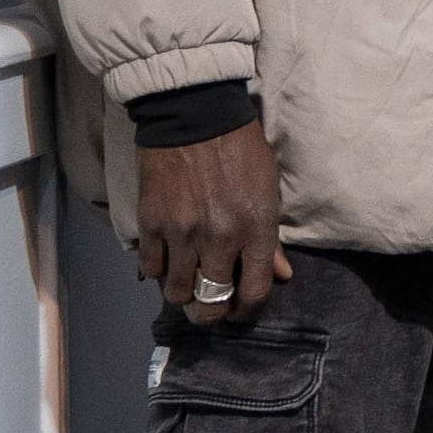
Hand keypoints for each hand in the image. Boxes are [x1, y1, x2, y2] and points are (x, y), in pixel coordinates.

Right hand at [136, 120, 290, 324]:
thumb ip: (272, 239)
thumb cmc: (242, 152)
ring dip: (183, 295)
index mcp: (256, 230)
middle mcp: (219, 238)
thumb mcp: (269, 191)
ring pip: (177, 292)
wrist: (196, 118)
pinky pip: (150, 268)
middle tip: (211, 307)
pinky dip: (158, 271)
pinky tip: (167, 263)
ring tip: (188, 286)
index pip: (253, 292)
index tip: (241, 312)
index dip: (247, 312)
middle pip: (211, 301)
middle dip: (212, 313)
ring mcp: (181, 233)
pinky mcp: (150, 224)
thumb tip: (282, 275)